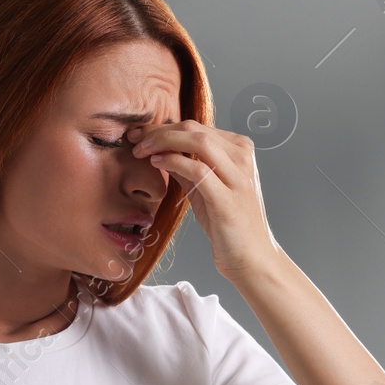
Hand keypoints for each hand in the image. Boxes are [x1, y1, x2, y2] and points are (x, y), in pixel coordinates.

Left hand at [130, 120, 283, 281]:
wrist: (250, 257)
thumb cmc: (227, 223)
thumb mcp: (203, 189)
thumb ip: (185, 167)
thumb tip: (159, 150)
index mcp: (239, 150)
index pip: (196, 127)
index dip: (163, 127)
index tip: (139, 135)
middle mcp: (242, 158)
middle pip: (195, 129)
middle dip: (159, 131)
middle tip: (134, 140)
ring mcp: (239, 177)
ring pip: (198, 141)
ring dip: (163, 142)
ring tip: (141, 151)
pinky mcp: (229, 199)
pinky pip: (198, 170)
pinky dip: (173, 161)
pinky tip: (156, 162)